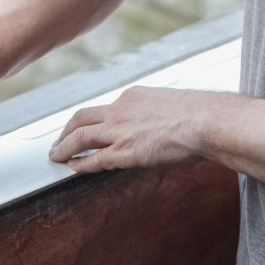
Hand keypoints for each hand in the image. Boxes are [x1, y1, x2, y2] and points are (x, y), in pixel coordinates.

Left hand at [48, 85, 213, 171]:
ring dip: (64, 147)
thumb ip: (157, 114)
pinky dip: (79, 164)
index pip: (105, 108)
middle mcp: (120, 110)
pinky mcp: (124, 152)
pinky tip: (71, 168)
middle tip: (59, 140)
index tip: (85, 127)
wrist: (209, 121)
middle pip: (81, 118)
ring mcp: (119, 131)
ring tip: (55, 155)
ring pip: (79, 137)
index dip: (92, 120)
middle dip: (66, 130)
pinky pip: (93, 159)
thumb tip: (160, 127)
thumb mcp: (172, 105)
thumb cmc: (203, 115)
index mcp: (133, 96)